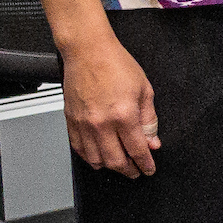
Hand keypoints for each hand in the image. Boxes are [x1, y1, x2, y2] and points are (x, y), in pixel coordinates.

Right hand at [59, 22, 159, 179]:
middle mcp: (101, 123)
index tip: (148, 169)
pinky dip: (90, 157)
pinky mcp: (71, 121)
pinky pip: (79, 149)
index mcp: (123, 115)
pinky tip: (99, 156)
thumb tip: (152, 141)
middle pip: (115, 161)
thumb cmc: (115, 64)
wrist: (88, 51)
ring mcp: (83, 124)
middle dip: (129, 171)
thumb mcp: (144, 90)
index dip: (145, 164)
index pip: (137, 150)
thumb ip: (149, 120)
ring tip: (120, 165)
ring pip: (95, 159)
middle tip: (136, 172)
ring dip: (109, 167)